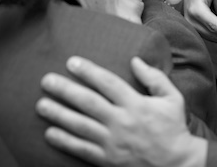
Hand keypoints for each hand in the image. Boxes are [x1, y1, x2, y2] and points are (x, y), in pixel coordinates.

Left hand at [36, 56, 206, 166]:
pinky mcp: (107, 159)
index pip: (108, 83)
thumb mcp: (173, 98)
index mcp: (136, 104)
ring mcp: (112, 142)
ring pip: (80, 125)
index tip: (72, 62)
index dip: (89, 71)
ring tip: (41, 104)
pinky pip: (81, 149)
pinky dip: (64, 141)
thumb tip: (135, 60)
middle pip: (88, 102)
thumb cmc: (173, 127)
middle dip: (65, 90)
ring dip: (58, 114)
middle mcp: (121, 121)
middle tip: (47, 80)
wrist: (176, 163)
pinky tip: (49, 133)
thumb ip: (154, 78)